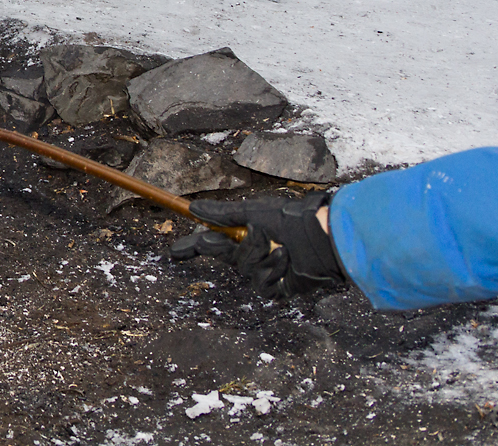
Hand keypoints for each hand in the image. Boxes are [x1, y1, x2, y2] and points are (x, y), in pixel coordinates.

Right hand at [170, 193, 344, 298]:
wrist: (324, 238)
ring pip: (245, 270)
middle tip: (253, 236)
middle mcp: (254, 253)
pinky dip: (273, 269)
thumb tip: (194, 209)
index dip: (193, 247)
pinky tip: (287, 258)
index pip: (213, 242)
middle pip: (227, 256)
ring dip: (261, 255)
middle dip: (236, 247)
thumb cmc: (292, 219)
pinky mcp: (278, 287)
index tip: (174, 253)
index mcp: (245, 234)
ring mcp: (265, 271)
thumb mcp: (254, 212)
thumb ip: (222, 213)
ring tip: (280, 245)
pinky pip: (262, 283)